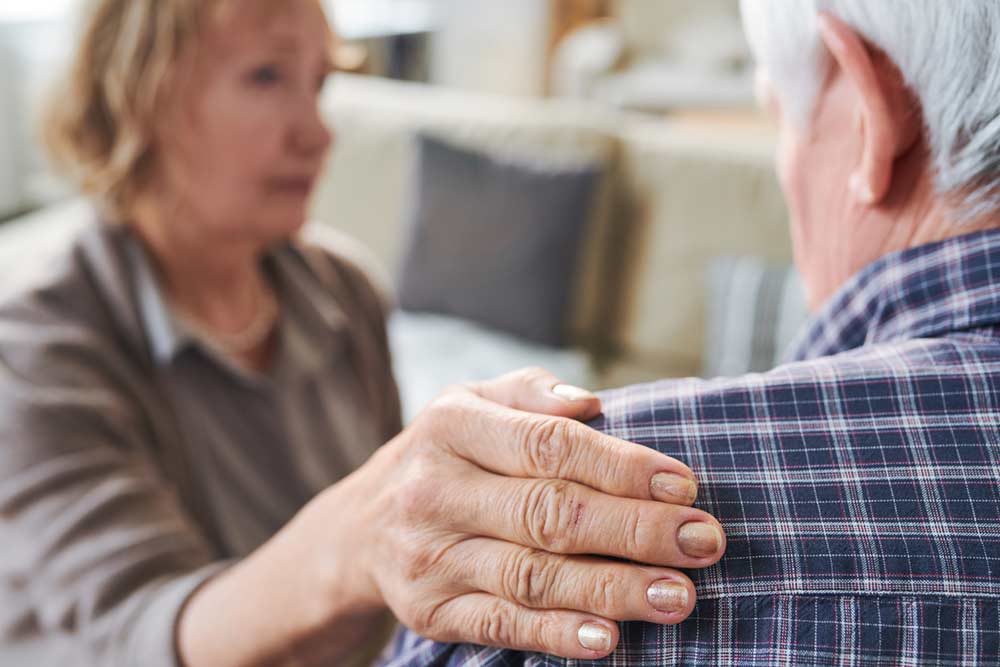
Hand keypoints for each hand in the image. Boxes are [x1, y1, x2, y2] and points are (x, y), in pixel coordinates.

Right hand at [315, 368, 725, 660]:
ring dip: (613, 589)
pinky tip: (609, 639)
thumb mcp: (470, 403)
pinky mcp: (430, 611)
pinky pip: (500, 625)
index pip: (548, 446)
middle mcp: (436, 490)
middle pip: (550, 513)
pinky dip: (556, 635)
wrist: (360, 527)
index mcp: (452, 427)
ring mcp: (430, 556)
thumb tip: (592, 402)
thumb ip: (531, 394)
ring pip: (533, 576)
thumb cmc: (442, 455)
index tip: (684, 485)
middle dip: (635, 530)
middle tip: (704, 542)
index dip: (621, 466)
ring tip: (679, 596)